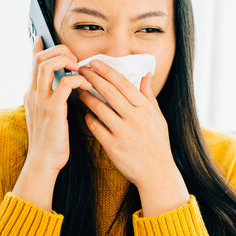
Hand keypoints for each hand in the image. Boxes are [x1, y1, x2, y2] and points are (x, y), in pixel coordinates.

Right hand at [23, 38, 91, 171]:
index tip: (43, 38)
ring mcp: (41, 100)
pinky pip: (64, 84)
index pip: (33, 63)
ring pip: (47, 65)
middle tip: (75, 58)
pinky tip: (85, 84)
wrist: (45, 161)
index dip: (39, 48)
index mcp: (33, 93)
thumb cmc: (54, 140)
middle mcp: (33, 93)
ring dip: (66, 60)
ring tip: (80, 67)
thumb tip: (69, 84)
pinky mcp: (52, 109)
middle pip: (40, 58)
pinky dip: (77, 79)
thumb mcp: (51, 115)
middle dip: (59, 51)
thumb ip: (56, 98)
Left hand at [77, 60, 177, 188]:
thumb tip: (146, 74)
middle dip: (92, 78)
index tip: (94, 62)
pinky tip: (84, 112)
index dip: (107, 71)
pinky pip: (96, 128)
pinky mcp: (113, 147)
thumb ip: (148, 95)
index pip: (123, 84)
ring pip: (99, 109)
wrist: (157, 173)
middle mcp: (135, 118)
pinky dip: (88, 118)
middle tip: (80, 69)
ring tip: (77, 89)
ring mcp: (124, 133)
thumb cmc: (158, 143)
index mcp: (145, 109)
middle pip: (109, 92)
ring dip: (86, 97)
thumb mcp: (158, 117)